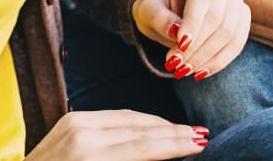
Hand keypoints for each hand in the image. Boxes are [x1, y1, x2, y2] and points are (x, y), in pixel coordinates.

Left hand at [26, 110, 207, 158]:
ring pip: (128, 117)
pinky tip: (153, 124)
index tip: (201, 143)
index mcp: (92, 158)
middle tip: (202, 133)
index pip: (144, 147)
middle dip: (173, 131)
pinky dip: (136, 119)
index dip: (175, 144)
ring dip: (158, 123)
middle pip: (139, 129)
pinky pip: (112, 115)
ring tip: (184, 129)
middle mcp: (84, 135)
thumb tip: (162, 157)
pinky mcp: (70, 117)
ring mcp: (75, 122)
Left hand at [133, 0, 250, 80]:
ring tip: (184, 70)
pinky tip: (201, 72)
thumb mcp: (148, 10)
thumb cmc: (156, 7)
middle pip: (217, 16)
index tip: (180, 46)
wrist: (168, 12)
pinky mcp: (242, 15)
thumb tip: (176, 33)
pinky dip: (219, 60)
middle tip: (177, 65)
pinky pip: (237, 42)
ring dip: (207, 57)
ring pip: (229, 32)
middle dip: (198, 45)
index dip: (193, 23)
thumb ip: (159, 18)